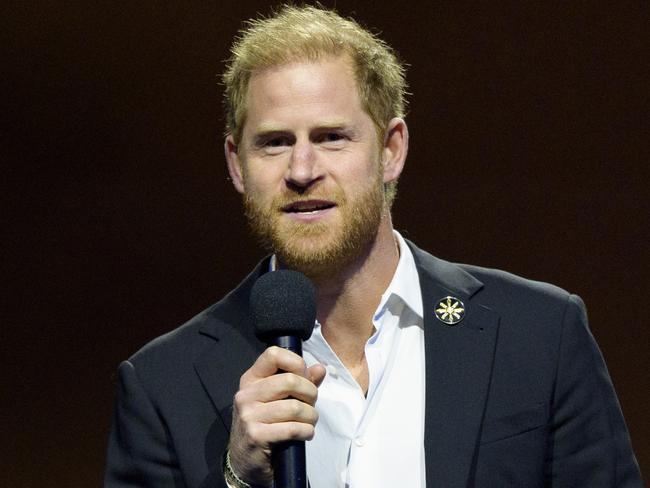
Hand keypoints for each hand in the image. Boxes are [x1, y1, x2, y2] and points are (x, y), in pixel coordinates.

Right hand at [227, 346, 326, 486]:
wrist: (245, 462)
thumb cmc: (265, 425)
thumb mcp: (279, 400)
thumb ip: (301, 382)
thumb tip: (320, 369)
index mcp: (251, 379)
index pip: (273, 354)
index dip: (296, 362)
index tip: (304, 376)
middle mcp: (246, 394)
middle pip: (290, 381)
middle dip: (310, 393)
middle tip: (311, 404)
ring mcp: (249, 415)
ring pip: (295, 407)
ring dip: (311, 416)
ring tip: (309, 422)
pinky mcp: (256, 436)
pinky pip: (292, 428)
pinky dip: (306, 431)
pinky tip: (305, 434)